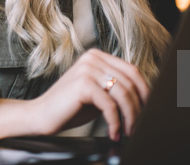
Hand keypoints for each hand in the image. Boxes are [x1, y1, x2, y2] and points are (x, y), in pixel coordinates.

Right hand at [30, 48, 149, 140]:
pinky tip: (113, 133)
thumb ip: (115, 90)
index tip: (148, 109)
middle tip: (138, 126)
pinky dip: (115, 122)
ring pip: (123, 94)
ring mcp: (87, 69)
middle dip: (138, 107)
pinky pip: (110, 105)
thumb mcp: (97, 94)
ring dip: (129, 117)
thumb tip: (143, 100)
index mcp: (97, 56)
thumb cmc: (69, 107)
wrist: (40, 116)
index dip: (144, 91)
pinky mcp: (83, 84)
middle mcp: (93, 58)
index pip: (132, 70)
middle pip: (130, 82)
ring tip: (127, 132)